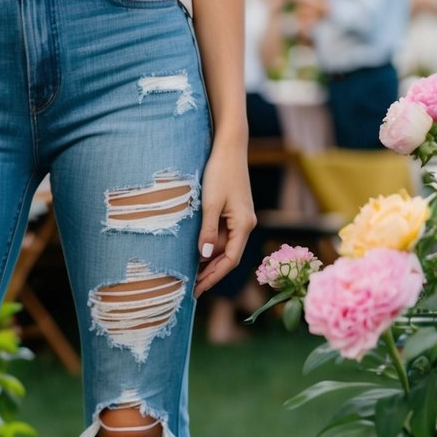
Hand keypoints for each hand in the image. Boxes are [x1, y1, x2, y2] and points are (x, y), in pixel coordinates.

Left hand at [194, 141, 255, 298]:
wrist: (229, 147)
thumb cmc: (219, 172)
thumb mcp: (210, 203)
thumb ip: (207, 230)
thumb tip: (205, 256)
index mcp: (244, 224)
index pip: (230, 260)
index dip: (214, 277)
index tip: (198, 289)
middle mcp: (246, 224)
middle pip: (228, 256)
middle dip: (211, 273)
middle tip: (191, 288)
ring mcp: (241, 217)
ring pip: (225, 246)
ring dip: (210, 260)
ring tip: (190, 274)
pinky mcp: (234, 210)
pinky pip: (223, 234)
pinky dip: (211, 245)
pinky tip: (197, 251)